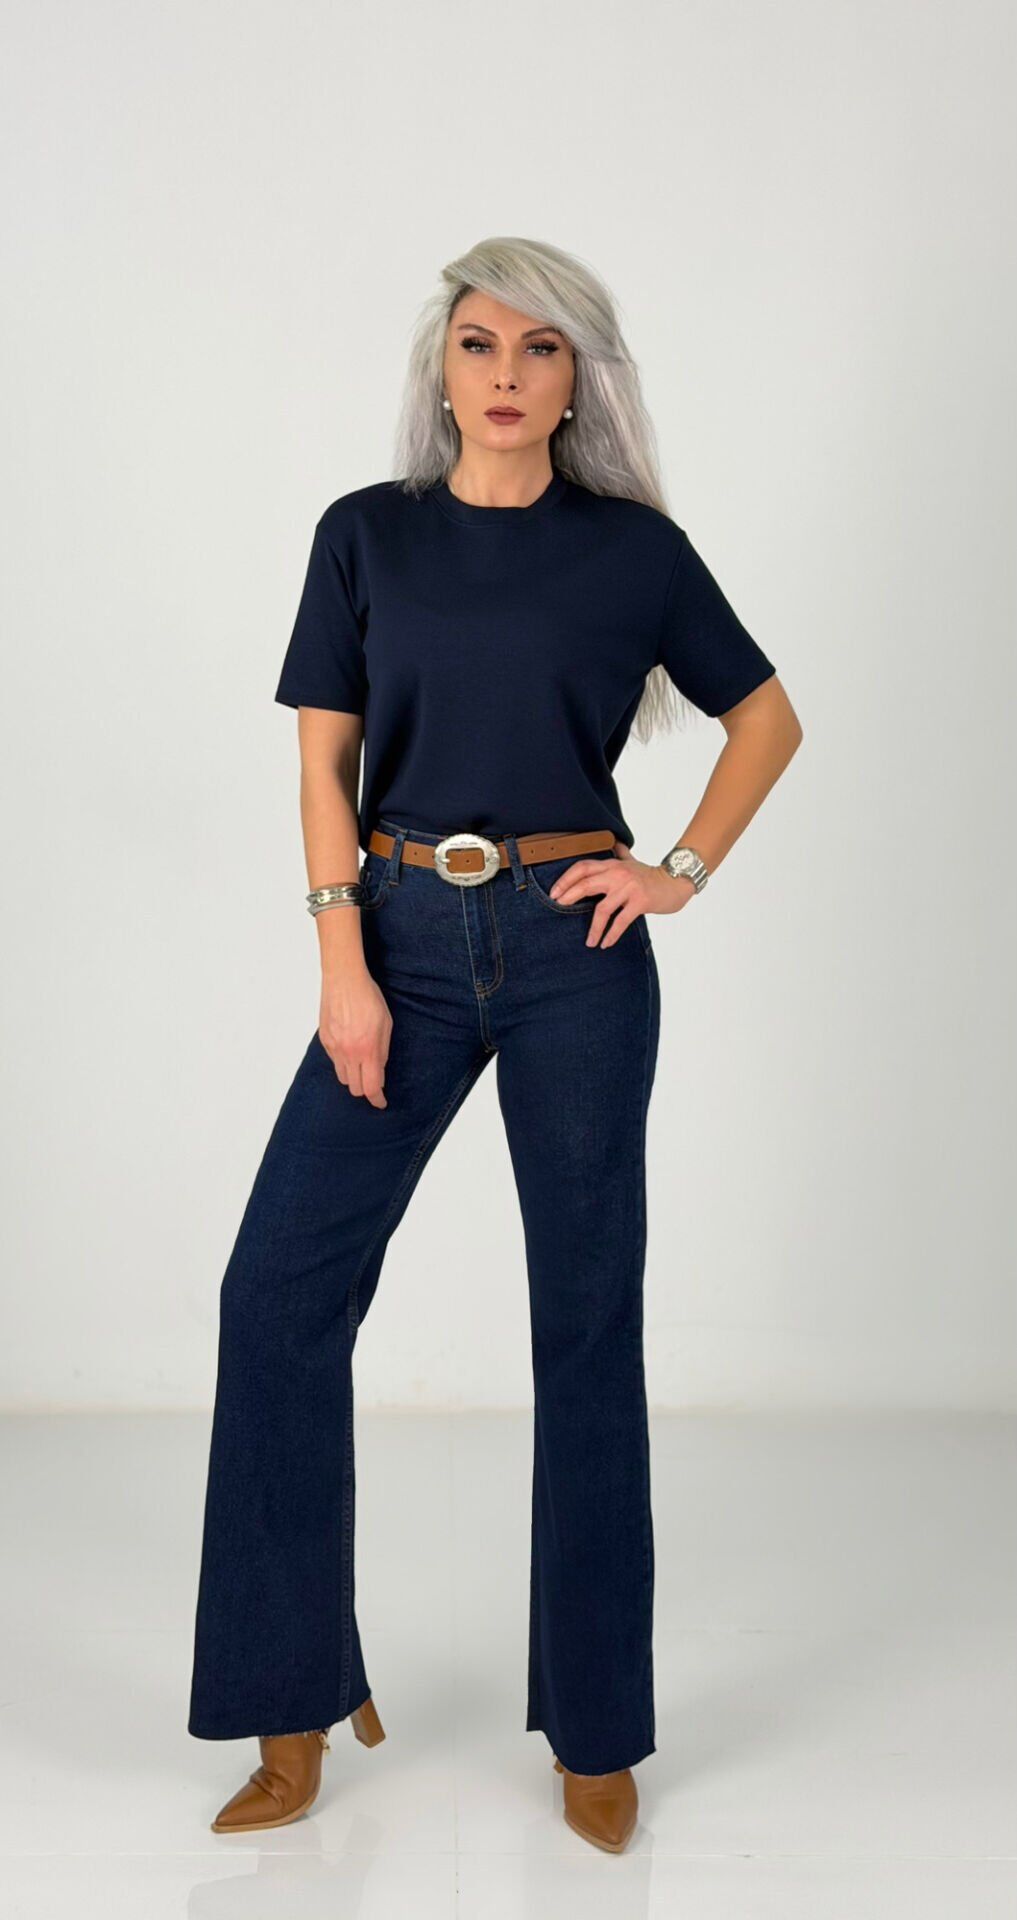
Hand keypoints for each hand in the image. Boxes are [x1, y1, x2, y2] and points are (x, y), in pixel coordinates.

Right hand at [319, 967, 392, 1106]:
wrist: (344, 979)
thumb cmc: (368, 997)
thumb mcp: (386, 1024)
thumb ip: (383, 1051)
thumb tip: (379, 1070)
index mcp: (367, 1049)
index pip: (371, 1087)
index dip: (377, 1099)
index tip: (381, 1102)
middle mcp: (348, 1052)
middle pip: (355, 1088)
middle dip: (366, 1089)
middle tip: (374, 1082)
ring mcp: (333, 1047)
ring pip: (342, 1077)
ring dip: (353, 1077)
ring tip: (361, 1065)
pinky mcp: (324, 1040)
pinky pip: (333, 1062)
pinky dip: (342, 1062)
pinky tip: (349, 1048)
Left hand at [548, 840, 695, 947]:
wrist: (676, 882)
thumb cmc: (652, 875)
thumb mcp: (633, 862)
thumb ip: (622, 854)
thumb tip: (615, 844)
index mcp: (613, 865)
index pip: (583, 867)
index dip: (566, 879)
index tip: (555, 892)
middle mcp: (618, 874)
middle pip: (586, 884)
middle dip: (569, 896)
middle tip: (559, 908)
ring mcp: (629, 888)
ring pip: (602, 909)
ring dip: (594, 928)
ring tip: (589, 941)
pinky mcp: (640, 902)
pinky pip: (620, 921)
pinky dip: (611, 934)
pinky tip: (605, 943)